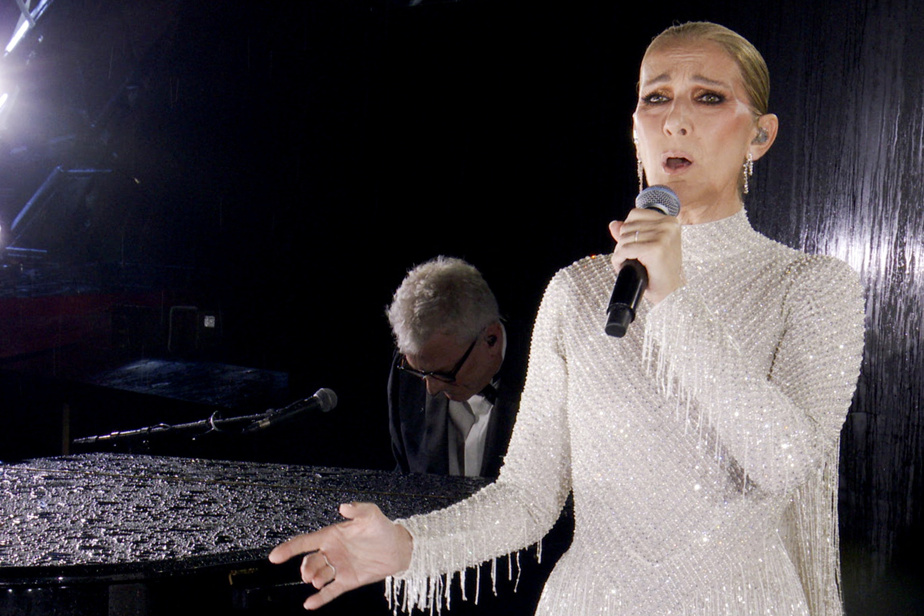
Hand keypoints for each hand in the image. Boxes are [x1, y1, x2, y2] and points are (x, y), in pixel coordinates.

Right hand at [269, 502, 412, 609]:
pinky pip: (330, 591)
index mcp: (332, 535)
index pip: (305, 542)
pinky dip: (320, 598)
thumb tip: (344, 506)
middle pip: (310, 561)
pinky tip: (310, 604)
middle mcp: (332, 552)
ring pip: (319, 575)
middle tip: (308, 572)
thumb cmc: (383, 528)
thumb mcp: (371, 514)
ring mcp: (339, 567)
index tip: (274, 556)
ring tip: (318, 580)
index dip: (289, 548)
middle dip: (306, 568)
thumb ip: (357, 509)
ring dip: (315, 579)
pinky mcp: (348, 580)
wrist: (398, 548)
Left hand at [609, 208, 682, 304]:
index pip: (634, 214)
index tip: (633, 245)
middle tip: (631, 258)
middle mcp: (668, 225)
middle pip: (627, 226)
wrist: (670, 291)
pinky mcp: (656, 249)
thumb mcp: (646, 246)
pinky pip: (625, 250)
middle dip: (623, 243)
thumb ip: (630, 232)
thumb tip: (613, 224)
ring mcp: (663, 236)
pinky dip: (619, 260)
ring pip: (623, 238)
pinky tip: (625, 266)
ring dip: (620, 253)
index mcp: (669, 221)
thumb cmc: (660, 270)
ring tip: (630, 263)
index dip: (627, 231)